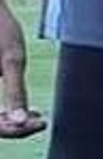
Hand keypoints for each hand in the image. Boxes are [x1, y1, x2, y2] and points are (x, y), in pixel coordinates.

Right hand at [0, 0, 44, 138]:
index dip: (18, 131)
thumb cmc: (0, 27)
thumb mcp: (12, 58)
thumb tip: (21, 120)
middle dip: (16, 128)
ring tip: (35, 116)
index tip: (42, 122)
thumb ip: (16, 91)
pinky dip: (6, 114)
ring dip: (11, 123)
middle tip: (40, 120)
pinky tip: (27, 109)